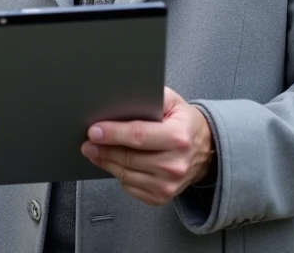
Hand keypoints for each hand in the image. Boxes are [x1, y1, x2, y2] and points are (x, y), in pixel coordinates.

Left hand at [81, 87, 213, 205]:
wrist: (205, 150)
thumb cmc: (184, 123)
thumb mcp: (173, 101)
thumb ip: (150, 96)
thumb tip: (121, 98)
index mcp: (178, 136)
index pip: (138, 136)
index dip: (113, 133)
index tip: (94, 131)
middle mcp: (175, 163)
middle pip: (128, 157)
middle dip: (103, 149)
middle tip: (87, 142)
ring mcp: (169, 184)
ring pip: (126, 175)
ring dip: (106, 163)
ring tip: (95, 152)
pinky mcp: (162, 197)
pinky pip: (131, 188)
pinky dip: (119, 176)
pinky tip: (114, 164)